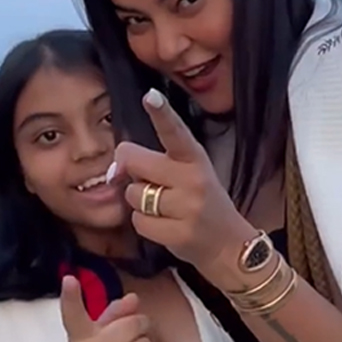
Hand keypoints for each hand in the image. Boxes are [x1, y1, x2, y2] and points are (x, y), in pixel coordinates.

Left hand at [111, 89, 256, 270]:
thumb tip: (113, 171)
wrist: (228, 244)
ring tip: (165, 209)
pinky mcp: (179, 232)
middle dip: (131, 172)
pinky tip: (166, 226)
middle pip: (135, 161)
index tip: (151, 96)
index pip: (175, 132)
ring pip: (133, 195)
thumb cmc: (201, 203)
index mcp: (195, 158)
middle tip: (150, 183)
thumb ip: (154, 165)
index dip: (162, 113)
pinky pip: (138, 222)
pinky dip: (145, 225)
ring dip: (139, 203)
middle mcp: (193, 179)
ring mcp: (188, 207)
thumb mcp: (188, 175)